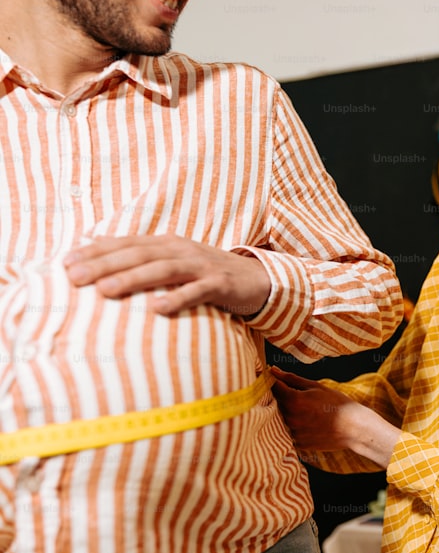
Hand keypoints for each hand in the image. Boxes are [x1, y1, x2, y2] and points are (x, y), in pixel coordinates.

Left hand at [63, 235, 270, 315]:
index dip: (95, 251)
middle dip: (104, 265)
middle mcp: (181, 250)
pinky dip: (177, 298)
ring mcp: (201, 266)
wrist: (258, 279)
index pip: (125, 244)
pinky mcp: (220, 284)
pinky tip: (157, 309)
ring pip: (162, 269)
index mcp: (166, 243)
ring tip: (105, 291)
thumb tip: (98, 256)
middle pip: (138, 254)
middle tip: (74, 278)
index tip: (65, 263)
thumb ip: (142, 259)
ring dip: (132, 279)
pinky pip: (197, 292)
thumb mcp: (175, 262)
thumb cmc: (207, 274)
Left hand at [271, 367, 399, 467]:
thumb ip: (292, 379)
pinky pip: (291, 431)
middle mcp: (290, 418)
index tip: (276, 380)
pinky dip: (298, 426)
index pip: (273, 388)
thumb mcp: (316, 386)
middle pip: (277, 404)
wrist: (354, 428)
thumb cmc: (337, 404)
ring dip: (292, 413)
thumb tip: (273, 370)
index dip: (273, 382)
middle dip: (285, 398)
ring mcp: (293, 433)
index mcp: (293, 400)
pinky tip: (313, 424)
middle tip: (303, 398)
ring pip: (284, 419)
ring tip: (311, 412)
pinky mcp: (298, 443)